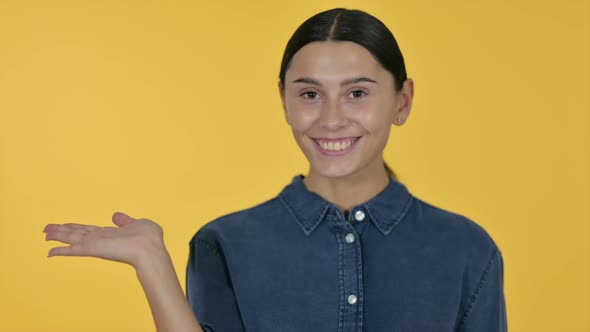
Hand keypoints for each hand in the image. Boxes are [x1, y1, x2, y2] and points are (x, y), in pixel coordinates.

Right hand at [44, 212, 165, 267]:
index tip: (66, 226)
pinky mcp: (93, 249)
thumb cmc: (149, 238)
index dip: (77, 228)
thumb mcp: (138, 223)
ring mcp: (96, 244)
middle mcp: (100, 239)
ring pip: (72, 239)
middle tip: (47, 230)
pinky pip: (74, 249)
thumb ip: (125, 220)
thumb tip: (116, 215)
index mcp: (110, 234)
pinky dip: (61, 251)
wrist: (150, 249)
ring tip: (44, 235)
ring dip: (58, 236)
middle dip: (62, 231)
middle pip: (77, 234)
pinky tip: (50, 252)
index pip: (89, 230)